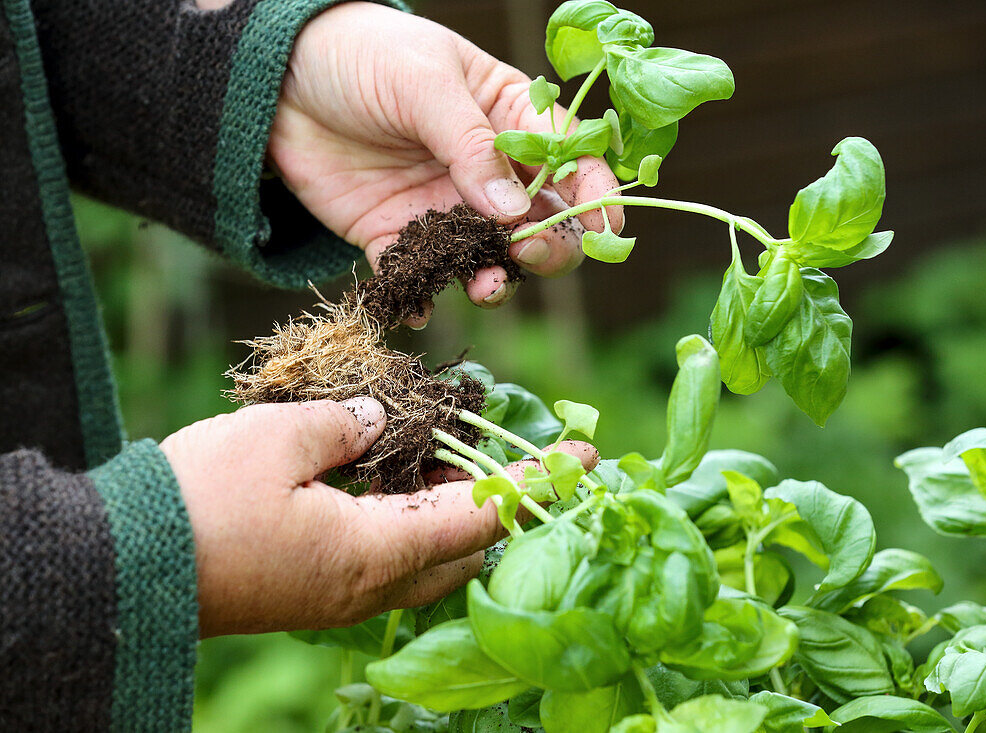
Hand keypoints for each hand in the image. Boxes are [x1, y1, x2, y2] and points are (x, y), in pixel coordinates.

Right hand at [160, 397, 598, 635]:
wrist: (126, 564)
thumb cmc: (201, 501)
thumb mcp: (279, 438)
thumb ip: (348, 423)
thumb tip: (383, 419)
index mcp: (376, 551)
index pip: (483, 517)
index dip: (537, 484)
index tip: (586, 458)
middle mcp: (372, 584)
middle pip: (467, 547)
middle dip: (505, 502)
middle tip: (521, 454)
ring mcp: (344, 592)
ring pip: (430, 554)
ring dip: (456, 507)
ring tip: (460, 451)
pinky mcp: (319, 587)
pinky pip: (391, 554)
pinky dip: (414, 516)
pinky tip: (404, 472)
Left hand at [270, 2, 624, 324]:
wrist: (277, 76)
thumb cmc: (363, 53)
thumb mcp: (424, 83)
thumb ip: (471, 146)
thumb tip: (514, 213)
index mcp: (510, 119)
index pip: (570, 161)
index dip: (594, 195)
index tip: (606, 228)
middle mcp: (486, 172)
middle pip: (542, 223)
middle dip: (550, 246)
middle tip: (529, 250)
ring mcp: (444, 208)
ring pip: (488, 260)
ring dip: (496, 280)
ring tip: (485, 287)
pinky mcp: (395, 236)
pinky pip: (419, 277)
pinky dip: (423, 297)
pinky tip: (419, 306)